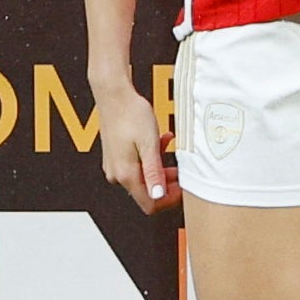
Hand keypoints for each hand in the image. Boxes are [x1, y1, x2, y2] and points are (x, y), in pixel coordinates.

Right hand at [95, 77, 180, 213]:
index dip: (169, 200)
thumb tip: (158, 196)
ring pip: (144, 176)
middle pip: (148, 191)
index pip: (149, 204)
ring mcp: (115, 166)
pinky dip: (151, 158)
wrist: (114, 95)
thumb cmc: (131, 114)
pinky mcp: (116, 157)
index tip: (184, 188)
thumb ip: (154, 171)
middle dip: (168, 182)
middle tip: (183, 168)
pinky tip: (160, 141)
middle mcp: (117, 174)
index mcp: (125, 174)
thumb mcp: (150, 144)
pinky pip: (137, 165)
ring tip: (171, 148)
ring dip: (161, 167)